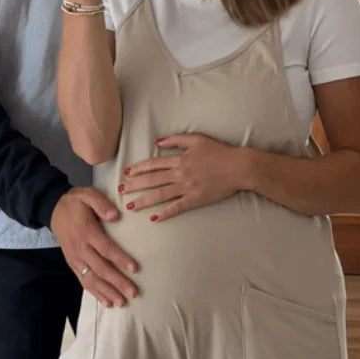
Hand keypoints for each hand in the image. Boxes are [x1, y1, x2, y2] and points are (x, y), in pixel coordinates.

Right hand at [50, 187, 139, 305]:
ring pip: (91, 279)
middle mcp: (80, 248)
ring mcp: (75, 259)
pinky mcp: (72, 264)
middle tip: (133, 293)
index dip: (120, 259)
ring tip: (121, 303)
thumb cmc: (75, 202)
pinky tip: (108, 302)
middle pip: (100, 268)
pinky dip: (96, 293)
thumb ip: (101, 204)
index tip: (135, 268)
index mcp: (87, 231)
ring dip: (107, 292)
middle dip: (117, 282)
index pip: (105, 248)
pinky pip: (84, 282)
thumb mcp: (88, 195)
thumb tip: (115, 215)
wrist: (52, 209)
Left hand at [120, 134, 247, 222]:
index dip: (138, 169)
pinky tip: (154, 218)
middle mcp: (180, 173)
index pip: (153, 164)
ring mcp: (187, 187)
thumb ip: (176, 140)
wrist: (238, 167)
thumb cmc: (219, 152)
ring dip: (144, 201)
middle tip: (121, 191)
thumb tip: (158, 142)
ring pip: (160, 195)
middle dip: (134, 186)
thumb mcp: (197, 139)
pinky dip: (165, 213)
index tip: (127, 173)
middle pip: (152, 180)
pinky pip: (177, 207)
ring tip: (131, 206)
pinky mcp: (196, 199)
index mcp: (179, 159)